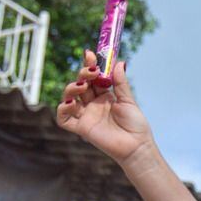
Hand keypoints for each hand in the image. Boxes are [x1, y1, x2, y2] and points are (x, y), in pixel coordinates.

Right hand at [57, 51, 153, 165]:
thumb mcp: (128, 100)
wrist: (137, 146)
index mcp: (104, 96)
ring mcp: (86, 116)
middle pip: (81, 84)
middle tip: (91, 70)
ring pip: (69, 98)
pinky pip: (64, 119)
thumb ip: (121, 83)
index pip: (93, 78)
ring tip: (83, 86)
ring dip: (72, 88)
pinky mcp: (82, 128)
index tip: (90, 54)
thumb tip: (119, 62)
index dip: (90, 66)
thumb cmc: (135, 125)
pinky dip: (63, 109)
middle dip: (83, 74)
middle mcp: (93, 105)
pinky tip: (71, 102)